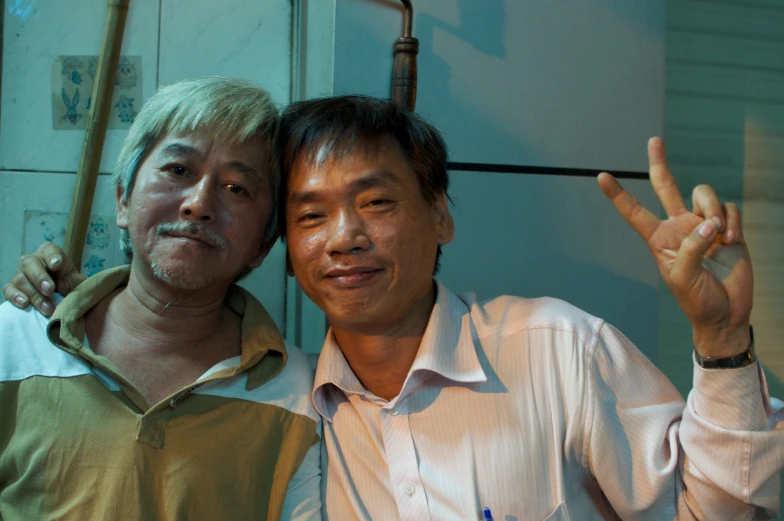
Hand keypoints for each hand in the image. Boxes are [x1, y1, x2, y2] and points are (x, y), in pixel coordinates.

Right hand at [2, 242, 84, 316]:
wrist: (61, 296)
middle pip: (29, 263)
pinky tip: (25, 304)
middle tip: (49, 290)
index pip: (49, 250)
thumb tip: (62, 285)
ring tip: (47, 308)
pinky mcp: (13, 288)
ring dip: (34, 294)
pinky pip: (9, 290)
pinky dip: (15, 297)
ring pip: (20, 279)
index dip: (51, 256)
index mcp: (50, 254)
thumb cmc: (69, 284)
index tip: (56, 265)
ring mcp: (20, 274)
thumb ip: (73, 281)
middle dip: (39, 277)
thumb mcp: (76, 281)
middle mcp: (32, 261)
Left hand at [598, 137, 752, 357]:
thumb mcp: (683, 279)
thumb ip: (691, 250)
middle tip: (653, 140)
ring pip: (703, 194)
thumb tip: (707, 224)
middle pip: (665, 186)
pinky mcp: (728, 227)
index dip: (618, 195)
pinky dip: (731, 220)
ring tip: (720, 235)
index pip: (634, 212)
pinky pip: (728, 208)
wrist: (727, 313)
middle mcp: (678, 226)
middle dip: (659, 163)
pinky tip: (731, 240)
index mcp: (658, 239)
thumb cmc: (697, 300)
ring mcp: (702, 225)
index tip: (601, 176)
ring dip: (712, 210)